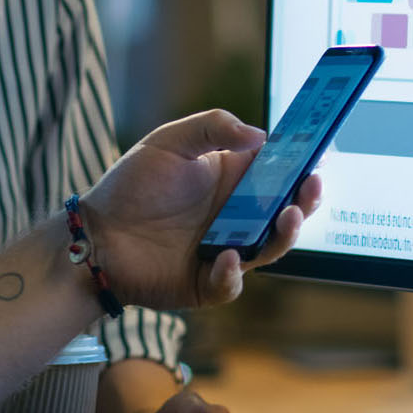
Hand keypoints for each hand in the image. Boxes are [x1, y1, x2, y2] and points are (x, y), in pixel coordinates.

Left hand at [80, 109, 320, 311]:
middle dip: (306, 200)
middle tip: (311, 186)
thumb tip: (261, 136)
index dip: (302, 164)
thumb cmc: (130, 185)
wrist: (93, 235)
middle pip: (286, 211)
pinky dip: (232, 272)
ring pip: (270, 248)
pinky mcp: (206, 283)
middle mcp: (236, 217)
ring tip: (287, 216)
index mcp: (232, 180)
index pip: (279, 172)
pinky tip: (227, 256)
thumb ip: (212, 128)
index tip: (320, 154)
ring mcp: (225, 251)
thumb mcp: (168, 142)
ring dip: (285, 234)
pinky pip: (230, 283)